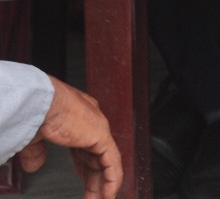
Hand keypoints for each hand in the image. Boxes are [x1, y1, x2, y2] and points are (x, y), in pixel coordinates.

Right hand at [18, 77, 121, 198]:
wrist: (40, 102)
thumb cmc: (35, 111)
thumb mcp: (34, 137)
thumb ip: (36, 151)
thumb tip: (34, 165)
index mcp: (77, 117)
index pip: (86, 146)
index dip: (86, 164)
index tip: (84, 177)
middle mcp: (91, 122)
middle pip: (97, 157)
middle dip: (94, 179)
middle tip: (92, 196)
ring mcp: (98, 128)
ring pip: (106, 162)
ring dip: (103, 184)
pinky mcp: (102, 136)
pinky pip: (113, 162)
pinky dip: (112, 179)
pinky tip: (109, 194)